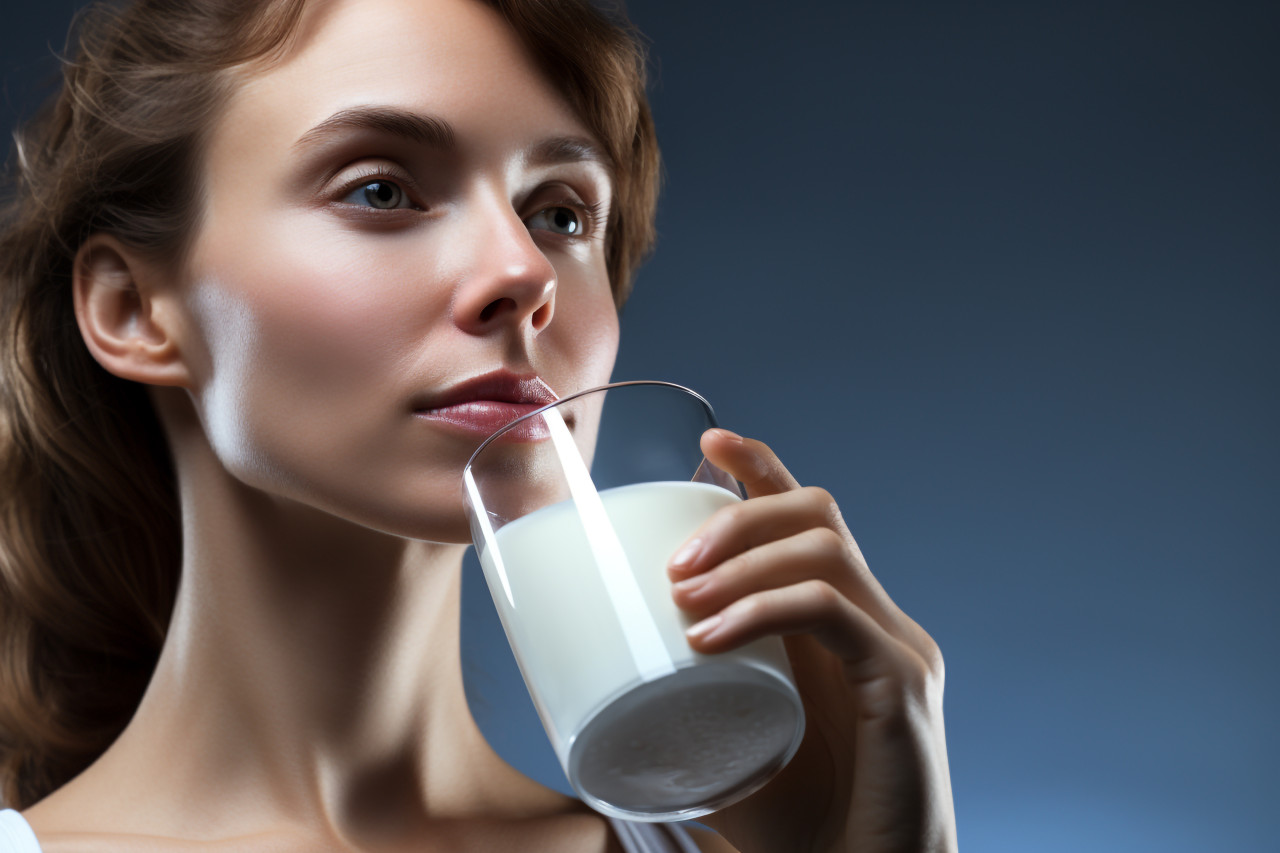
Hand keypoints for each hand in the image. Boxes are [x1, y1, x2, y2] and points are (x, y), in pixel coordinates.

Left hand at [669, 429, 956, 852]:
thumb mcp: (737, 742)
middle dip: (739, 513)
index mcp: (842, 627)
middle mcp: (878, 623)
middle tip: (673, 564)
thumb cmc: (801, 825)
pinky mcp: (902, 683)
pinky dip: (761, 609)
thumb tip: (607, 671)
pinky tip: (708, 636)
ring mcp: (897, 648)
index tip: (709, 442)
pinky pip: (831, 610)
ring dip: (742, 558)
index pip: (809, 520)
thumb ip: (697, 699)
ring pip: (824, 548)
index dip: (764, 468)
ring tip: (681, 597)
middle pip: (818, 513)